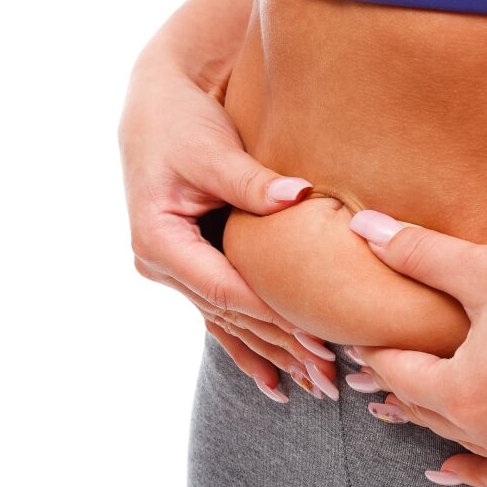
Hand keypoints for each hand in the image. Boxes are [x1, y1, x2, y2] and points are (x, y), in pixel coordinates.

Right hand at [118, 57, 337, 401]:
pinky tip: (275, 383)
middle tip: (329, 377)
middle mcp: (160, 262)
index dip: (273, 316)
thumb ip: (253, 182)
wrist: (158, 99)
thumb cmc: (181, 119)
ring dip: (271, 355)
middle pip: (231, 315)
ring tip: (314, 388)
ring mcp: (173, 268)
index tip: (318, 337)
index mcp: (158, 240)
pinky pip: (222, 314)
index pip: (226, 289)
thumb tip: (299, 197)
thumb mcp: (213, 150)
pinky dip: (249, 346)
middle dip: (281, 347)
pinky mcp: (191, 263)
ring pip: (229, 322)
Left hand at [346, 210, 486, 486]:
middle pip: (434, 414)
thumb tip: (362, 227)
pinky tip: (463, 471)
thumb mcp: (483, 267)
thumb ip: (418, 255)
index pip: (402, 375)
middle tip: (383, 377)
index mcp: (466, 391)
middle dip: (406, 390)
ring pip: (475, 446)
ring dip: (443, 429)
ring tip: (413, 421)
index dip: (378, 355)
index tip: (364, 344)